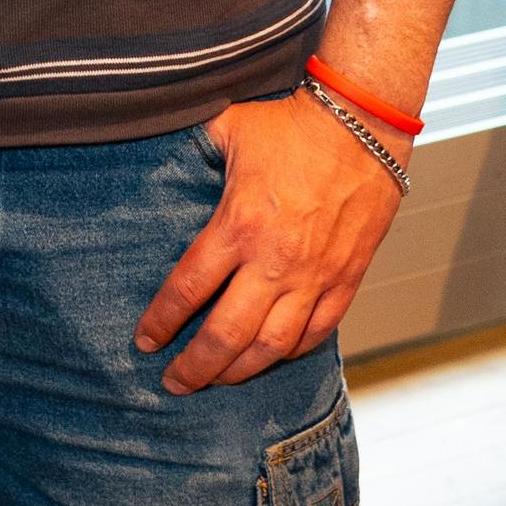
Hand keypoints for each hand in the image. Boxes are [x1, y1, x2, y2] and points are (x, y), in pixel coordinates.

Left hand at [134, 90, 405, 391]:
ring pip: (272, 345)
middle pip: (226, 334)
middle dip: (195, 367)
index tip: (145, 341)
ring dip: (241, 371)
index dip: (161, 322)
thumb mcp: (226, 129)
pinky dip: (292, 352)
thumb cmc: (291, 122)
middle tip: (174, 383)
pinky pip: (318, 332)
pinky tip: (271, 357)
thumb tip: (152, 146)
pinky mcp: (346, 278)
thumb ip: (190, 151)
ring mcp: (314, 276)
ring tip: (217, 381)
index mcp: (238, 225)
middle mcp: (275, 261)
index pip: (188, 289)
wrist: (361, 123)